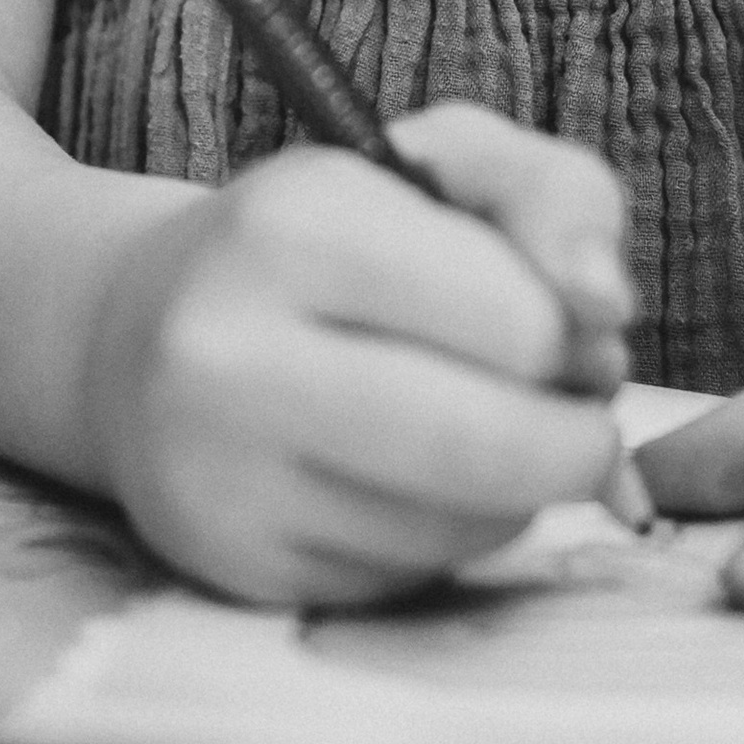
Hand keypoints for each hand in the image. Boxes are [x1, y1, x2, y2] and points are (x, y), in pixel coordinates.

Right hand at [82, 107, 633, 605]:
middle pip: (494, 446)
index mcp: (288, 226)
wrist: (137, 331)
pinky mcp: (233, 563)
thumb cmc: (328, 242)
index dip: (578, 331)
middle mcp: (228, 353)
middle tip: (580, 409)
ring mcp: (219, 473)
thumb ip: (558, 197)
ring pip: (465, 526)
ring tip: (486, 426)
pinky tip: (413, 478)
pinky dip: (449, 533)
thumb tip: (606, 307)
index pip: (520, 321)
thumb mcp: (442, 168)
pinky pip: (411, 575)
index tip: (566, 320)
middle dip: (579, 438)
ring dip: (520, 488)